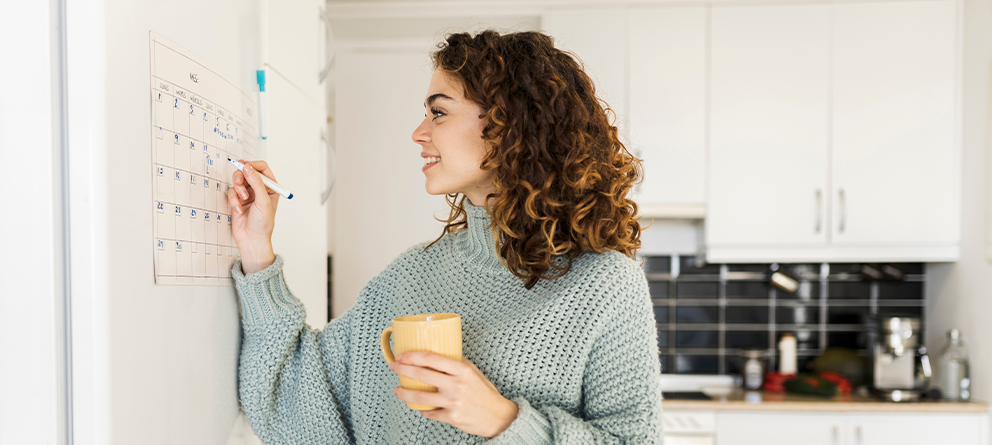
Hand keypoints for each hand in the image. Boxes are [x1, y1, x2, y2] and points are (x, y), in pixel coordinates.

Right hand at [228, 160, 278, 273]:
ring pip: (238, 181)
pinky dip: (233, 200)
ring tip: (242, 199)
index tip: (244, 166)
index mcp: (270, 187)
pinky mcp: (237, 200)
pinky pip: (231, 192)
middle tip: (240, 182)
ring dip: (238, 189)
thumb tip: (248, 167)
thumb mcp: (263, 200)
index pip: (262, 168)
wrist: (252, 239)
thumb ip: (256, 182)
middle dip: (242, 176)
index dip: (252, 165)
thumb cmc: (263, 223)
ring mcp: (248, 194)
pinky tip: (238, 209)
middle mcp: (259, 189)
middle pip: (247, 172)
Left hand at [389, 352, 518, 438]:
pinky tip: (417, 407)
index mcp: (462, 370)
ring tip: (397, 389)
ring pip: (420, 398)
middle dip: (403, 369)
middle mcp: (456, 385)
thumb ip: (457, 363)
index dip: (413, 356)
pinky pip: (430, 413)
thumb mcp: (474, 372)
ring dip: (404, 393)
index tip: (403, 354)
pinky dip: (422, 410)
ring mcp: (453, 402)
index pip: (432, 359)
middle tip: (394, 366)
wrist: (498, 417)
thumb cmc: (485, 392)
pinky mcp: (452, 418)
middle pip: (422, 375)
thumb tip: (439, 352)